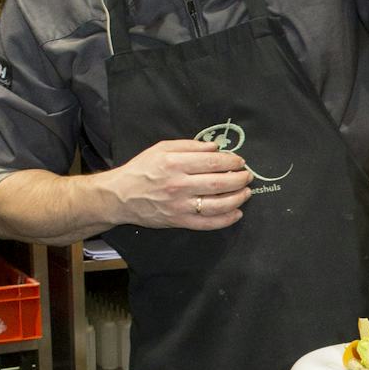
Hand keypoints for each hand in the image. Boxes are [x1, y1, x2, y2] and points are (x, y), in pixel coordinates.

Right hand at [102, 139, 251, 230]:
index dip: (231, 161)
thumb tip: (215, 147)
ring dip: (237, 198)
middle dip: (239, 179)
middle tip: (247, 176)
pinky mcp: (179, 221)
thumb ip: (190, 146)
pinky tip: (237, 213)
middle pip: (219, 182)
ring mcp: (179, 205)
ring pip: (217, 204)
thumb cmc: (142, 169)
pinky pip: (208, 223)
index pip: (212, 162)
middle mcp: (178, 185)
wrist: (120, 196)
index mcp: (174, 163)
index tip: (240, 161)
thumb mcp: (161, 148)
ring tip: (246, 193)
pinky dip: (226, 219)